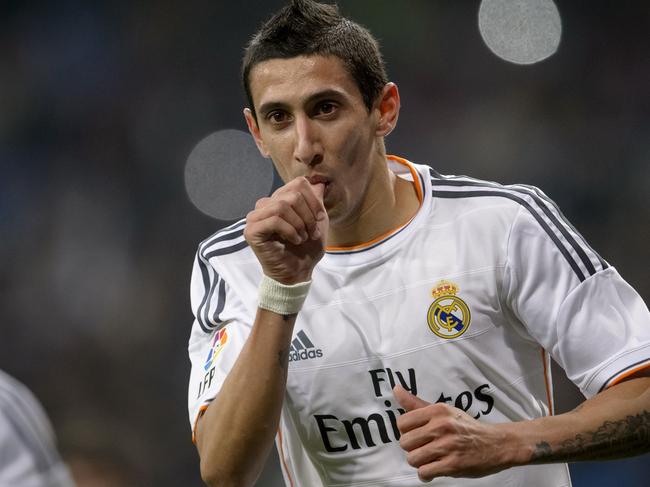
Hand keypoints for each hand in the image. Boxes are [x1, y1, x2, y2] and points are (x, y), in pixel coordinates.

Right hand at [244, 177, 328, 284]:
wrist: (298, 273)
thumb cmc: (307, 249)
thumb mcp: (318, 221)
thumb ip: (316, 201)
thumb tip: (320, 182)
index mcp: (279, 199)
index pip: (298, 183)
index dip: (313, 201)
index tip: (319, 220)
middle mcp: (265, 205)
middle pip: (292, 195)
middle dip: (308, 215)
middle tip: (311, 233)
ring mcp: (255, 217)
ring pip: (282, 206)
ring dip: (299, 224)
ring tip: (302, 238)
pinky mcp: (251, 230)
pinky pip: (274, 220)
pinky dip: (290, 231)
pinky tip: (294, 241)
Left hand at [394, 385, 514, 481]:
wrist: (496, 444)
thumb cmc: (465, 426)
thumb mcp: (443, 410)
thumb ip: (416, 403)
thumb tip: (396, 389)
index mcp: (437, 411)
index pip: (402, 422)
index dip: (406, 432)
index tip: (416, 434)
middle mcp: (441, 426)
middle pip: (405, 442)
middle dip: (412, 448)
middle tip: (424, 448)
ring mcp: (447, 446)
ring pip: (413, 458)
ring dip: (419, 462)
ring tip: (429, 459)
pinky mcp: (453, 464)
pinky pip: (424, 472)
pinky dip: (426, 474)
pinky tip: (434, 469)